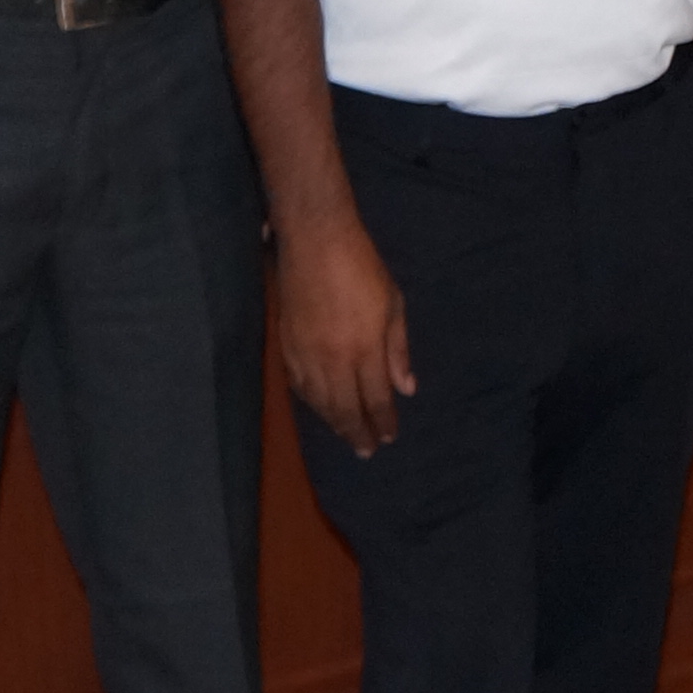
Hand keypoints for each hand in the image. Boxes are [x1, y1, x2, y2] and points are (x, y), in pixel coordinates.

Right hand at [276, 213, 417, 454]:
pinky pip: (298, 386)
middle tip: (366, 451)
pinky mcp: (286, 345)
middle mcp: (333, 360)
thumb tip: (406, 389)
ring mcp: (305, 355)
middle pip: (344, 408)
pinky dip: (311, 403)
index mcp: (364, 349)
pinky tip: (319, 408)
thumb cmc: (362, 267)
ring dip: (333, 423)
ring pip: (319, 402)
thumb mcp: (393, 305)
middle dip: (357, 432)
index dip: (383, 421)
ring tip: (346, 436)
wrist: (315, 241)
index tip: (389, 437)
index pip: (375, 398)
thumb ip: (398, 350)